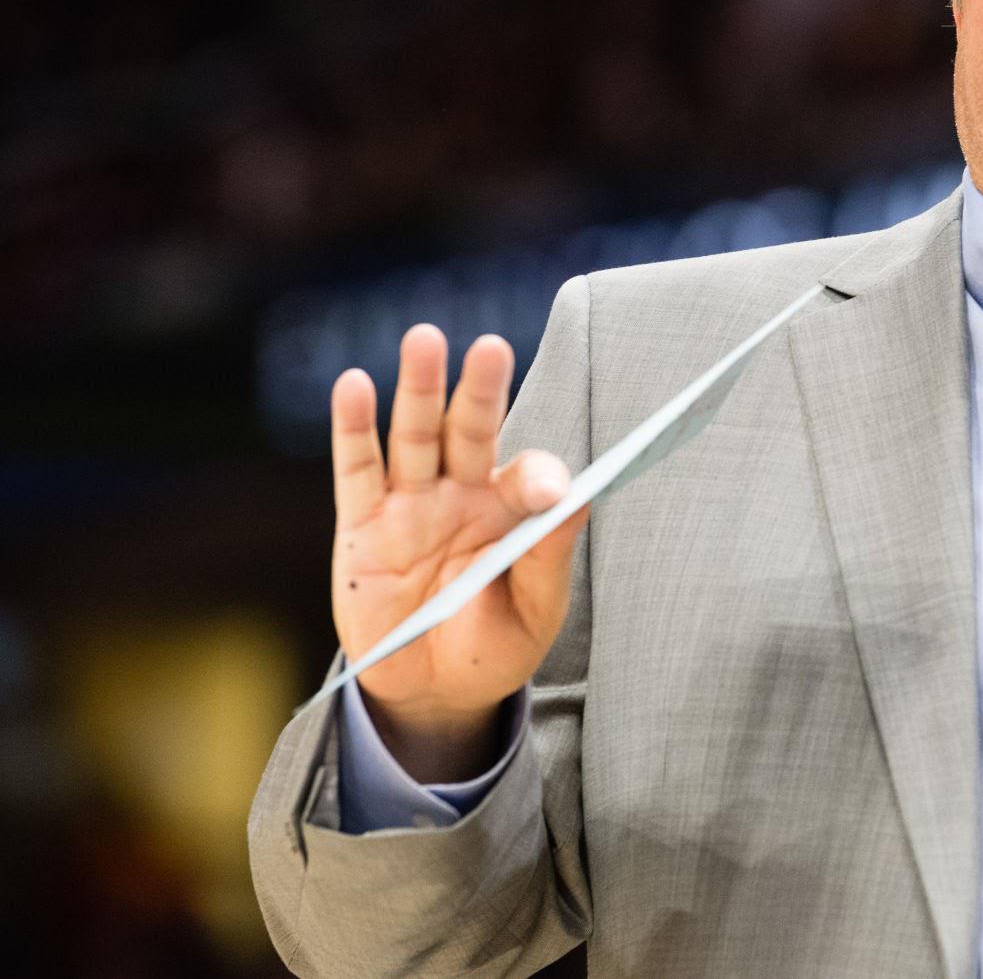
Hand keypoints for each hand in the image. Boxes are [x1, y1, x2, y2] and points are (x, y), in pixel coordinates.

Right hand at [330, 324, 588, 780]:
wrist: (433, 692)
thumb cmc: (494, 646)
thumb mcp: (533, 612)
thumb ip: (548, 556)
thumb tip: (579, 495)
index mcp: (513, 511)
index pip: (528, 474)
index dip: (536, 476)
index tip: (546, 491)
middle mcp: (462, 494)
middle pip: (471, 430)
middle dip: (479, 390)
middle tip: (491, 347)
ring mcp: (410, 505)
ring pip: (415, 436)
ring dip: (419, 388)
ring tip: (424, 339)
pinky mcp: (361, 527)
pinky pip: (356, 470)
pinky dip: (352, 428)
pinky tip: (352, 386)